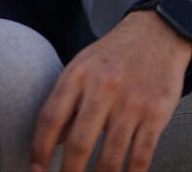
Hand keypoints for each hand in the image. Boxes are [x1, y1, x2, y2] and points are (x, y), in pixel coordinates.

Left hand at [30, 12, 191, 171]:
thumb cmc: (114, 55)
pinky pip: (140, 156)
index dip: (40, 148)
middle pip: (79, 142)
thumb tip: (51, 140)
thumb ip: (66, 101)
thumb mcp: (82, 66)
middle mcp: (102, 87)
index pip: (51, 117)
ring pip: (110, 157)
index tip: (35, 170)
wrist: (156, 33)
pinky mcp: (156, 114)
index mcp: (78, 74)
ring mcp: (130, 102)